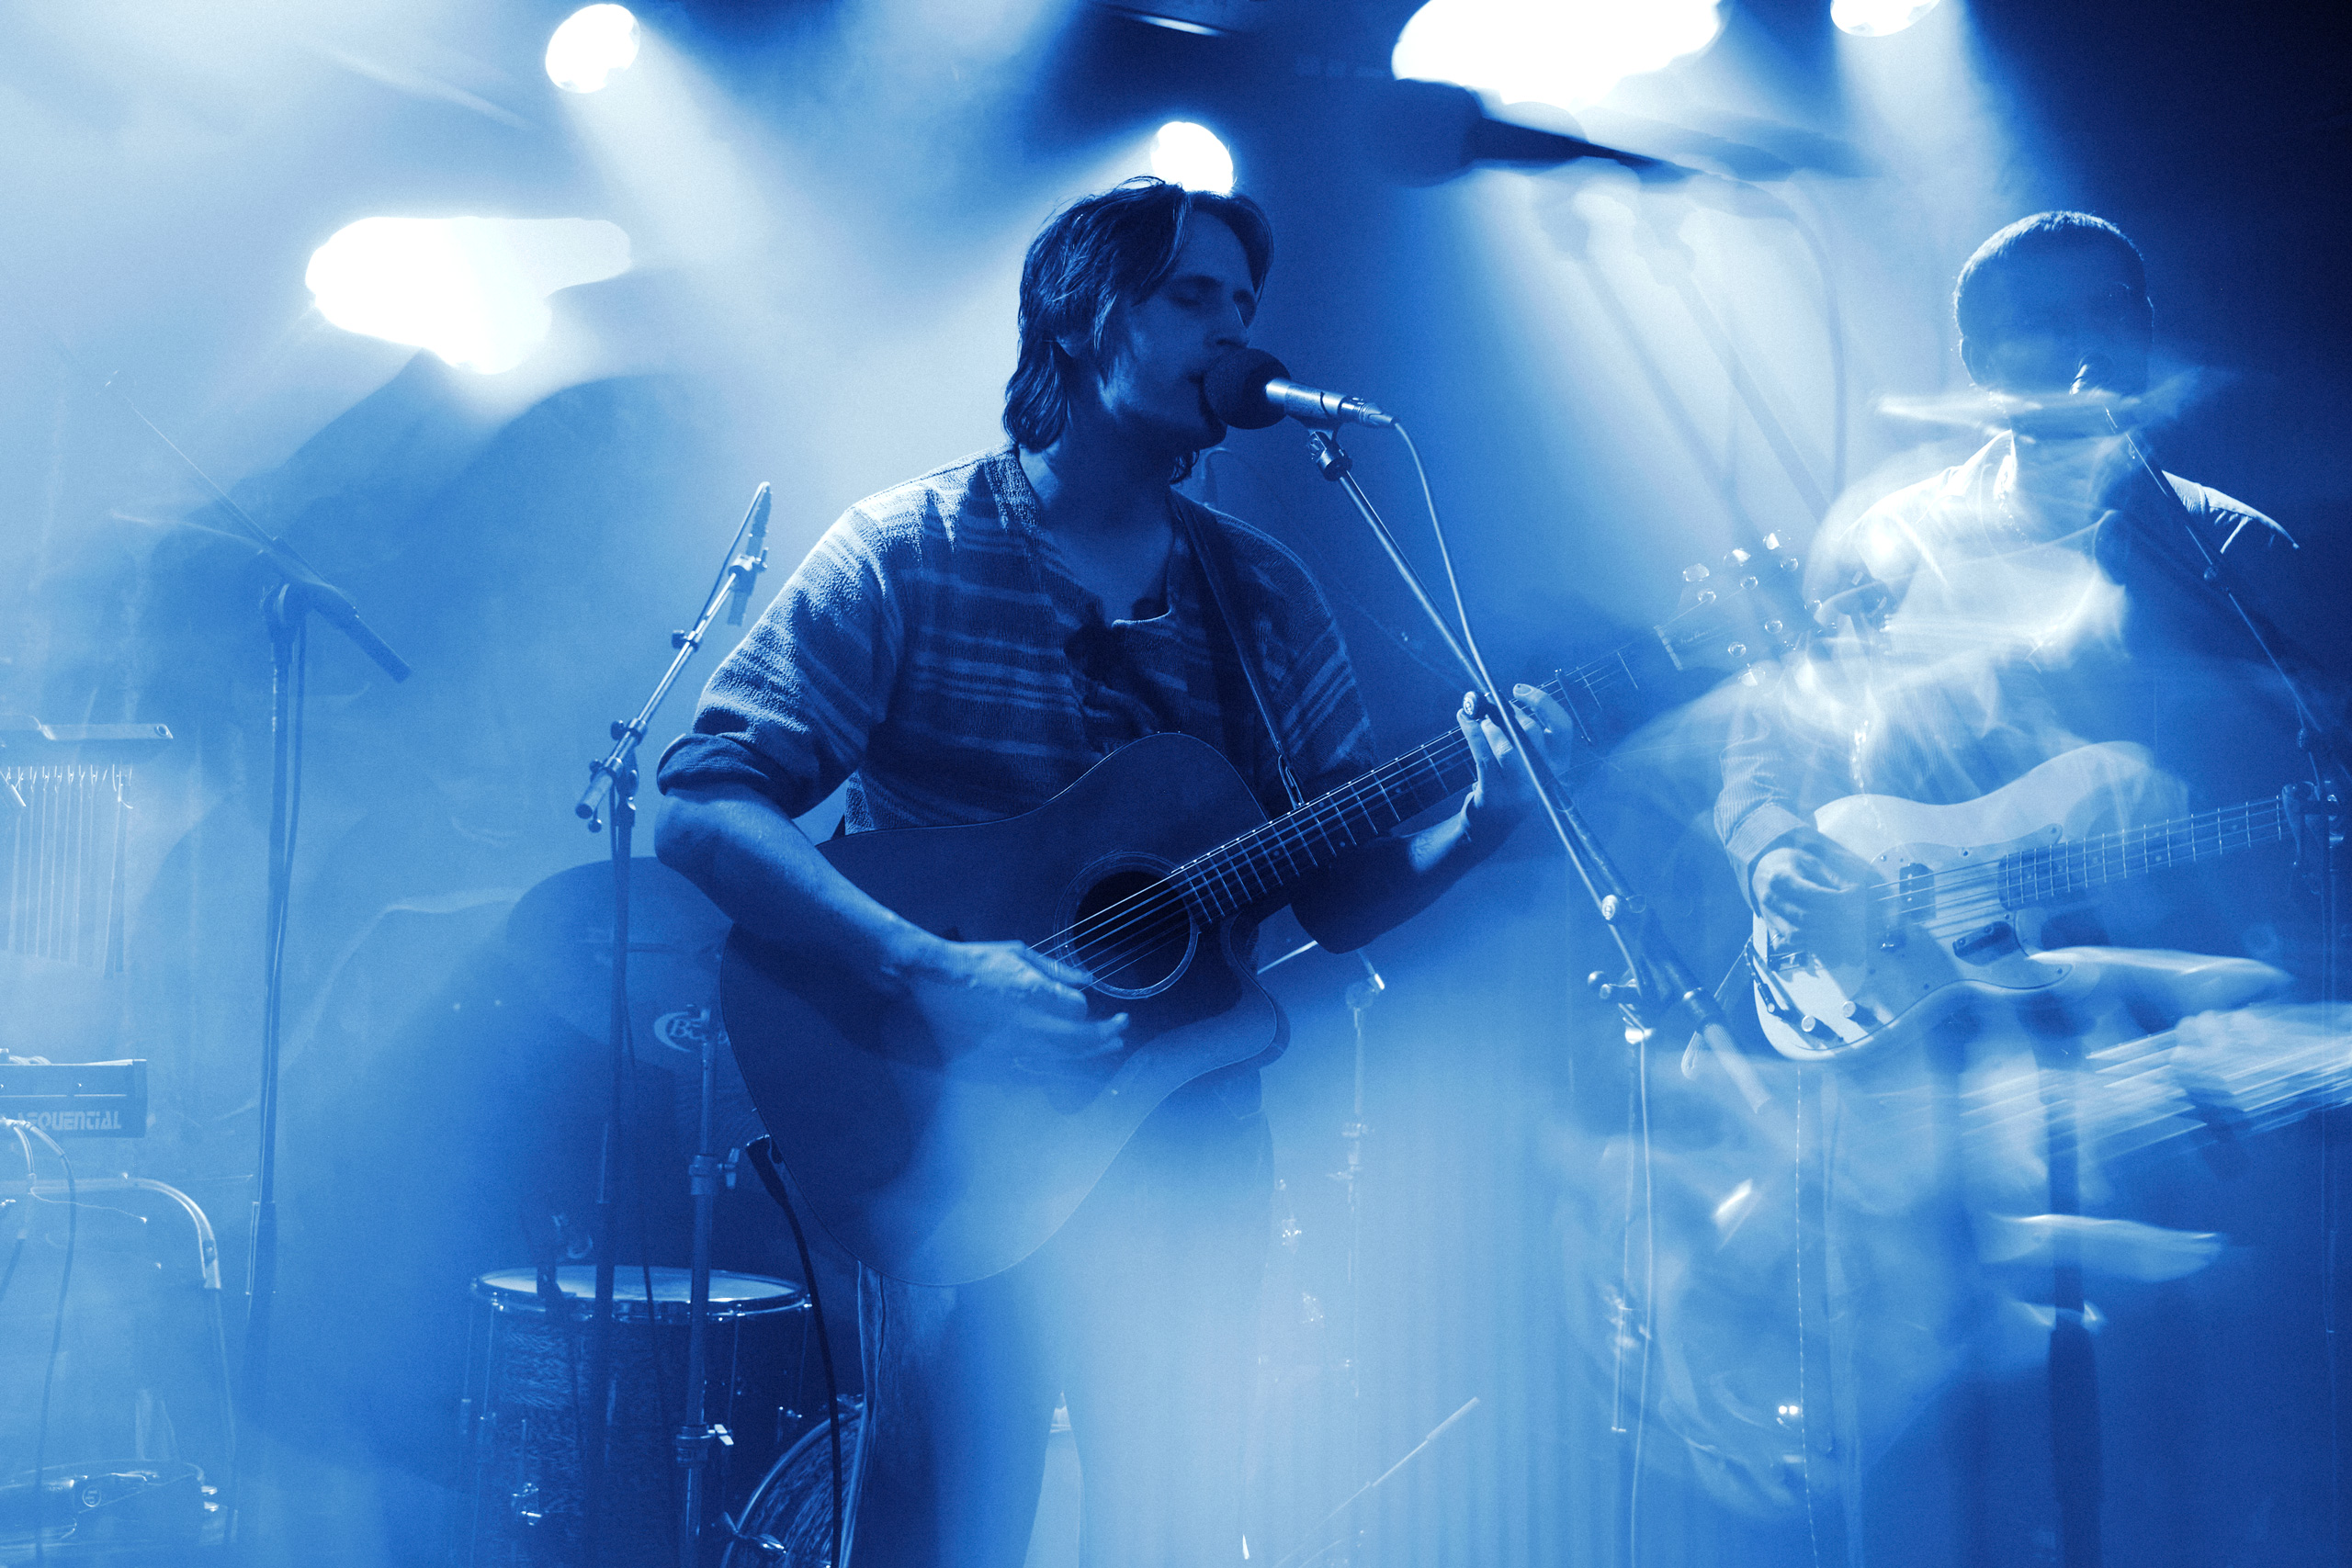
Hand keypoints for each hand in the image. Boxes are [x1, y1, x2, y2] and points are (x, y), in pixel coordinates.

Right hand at [902, 940, 1126, 1073]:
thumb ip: (1055, 969)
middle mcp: (1023, 1023)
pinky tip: (1072, 1068)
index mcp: (1029, 992)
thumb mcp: (1017, 953)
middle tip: (1121, 1030)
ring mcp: (1009, 1045)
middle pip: (1076, 1039)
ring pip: (1059, 1059)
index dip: (1085, 1008)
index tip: (1084, 1005)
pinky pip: (1035, 1072)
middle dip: (1104, 1036)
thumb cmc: (975, 962)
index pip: (1076, 1009)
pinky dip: (1059, 1071)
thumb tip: (1086, 979)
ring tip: (1108, 1050)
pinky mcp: (995, 1059)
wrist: (932, 983)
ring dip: (1088, 1056)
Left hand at [1459, 685, 1573, 843]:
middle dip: (1506, 712)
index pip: (1562, 727)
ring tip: (1475, 716)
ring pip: (1508, 749)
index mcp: (1557, 764)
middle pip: (1532, 734)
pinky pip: (1484, 759)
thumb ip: (1518, 731)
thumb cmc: (1506, 784)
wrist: (1488, 827)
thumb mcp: (1523, 759)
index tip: (1518, 689)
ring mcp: (1521, 792)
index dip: (1543, 703)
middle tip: (1486, 703)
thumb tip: (1492, 697)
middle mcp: (1544, 779)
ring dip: (1489, 725)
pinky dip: (1472, 734)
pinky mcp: (1495, 798)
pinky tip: (1464, 720)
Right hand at [1750, 832, 1875, 949]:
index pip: (1813, 894)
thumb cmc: (1791, 865)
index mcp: (1781, 877)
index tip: (1854, 902)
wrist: (1763, 870)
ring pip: (1796, 934)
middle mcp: (1771, 898)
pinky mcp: (1770, 927)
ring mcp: (1769, 915)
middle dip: (1834, 923)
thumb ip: (1832, 879)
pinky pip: (1785, 943)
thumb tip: (1855, 893)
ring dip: (1822, 938)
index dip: (1837, 901)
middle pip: (1806, 917)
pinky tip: (1822, 942)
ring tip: (1844, 938)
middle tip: (1856, 925)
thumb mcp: (1812, 863)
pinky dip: (1804, 946)